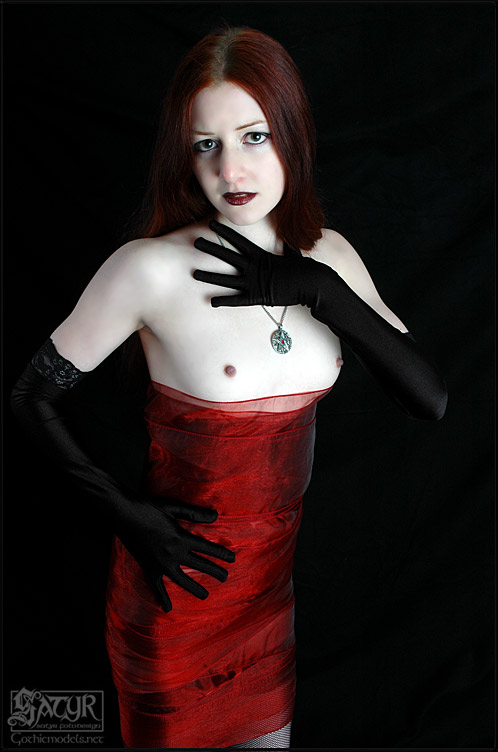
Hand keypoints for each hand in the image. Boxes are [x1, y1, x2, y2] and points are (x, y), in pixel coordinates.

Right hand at [116, 496, 235, 613]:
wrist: (123, 514)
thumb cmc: (149, 507)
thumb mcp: (174, 507)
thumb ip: (195, 513)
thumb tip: (215, 515)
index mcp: (181, 538)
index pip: (207, 548)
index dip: (221, 554)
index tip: (232, 559)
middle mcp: (173, 553)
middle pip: (198, 565)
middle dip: (214, 571)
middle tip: (226, 577)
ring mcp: (160, 564)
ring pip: (182, 580)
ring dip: (194, 588)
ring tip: (205, 596)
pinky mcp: (148, 568)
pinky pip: (156, 587)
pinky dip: (162, 598)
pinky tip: (167, 608)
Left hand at [193, 219, 317, 307]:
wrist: (312, 282)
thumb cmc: (304, 270)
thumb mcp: (293, 256)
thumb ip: (286, 249)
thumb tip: (288, 242)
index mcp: (260, 256)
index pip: (238, 241)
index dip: (224, 233)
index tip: (211, 224)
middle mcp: (254, 267)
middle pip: (227, 256)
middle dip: (210, 248)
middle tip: (195, 242)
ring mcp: (254, 282)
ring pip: (226, 279)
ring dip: (209, 276)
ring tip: (194, 274)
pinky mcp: (257, 296)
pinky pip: (237, 299)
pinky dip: (224, 301)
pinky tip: (211, 301)